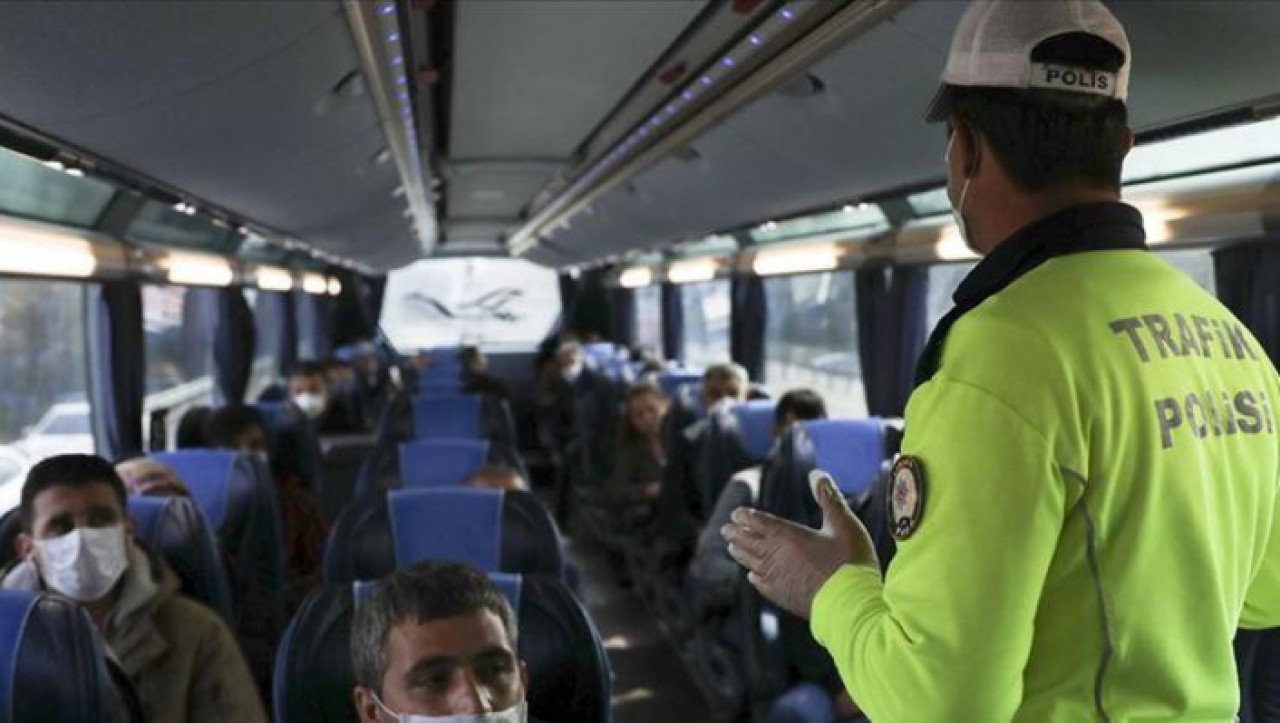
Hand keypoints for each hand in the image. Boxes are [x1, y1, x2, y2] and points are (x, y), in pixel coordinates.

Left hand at [722, 474, 877, 618]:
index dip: (745, 517)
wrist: (850, 605)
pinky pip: (761, 584)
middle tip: (726, 529)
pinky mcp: (782, 597)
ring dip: (740, 553)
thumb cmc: (850, 562)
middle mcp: (776, 556)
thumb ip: (829, 498)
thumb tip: (816, 473)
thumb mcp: (844, 524)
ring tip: (733, 548)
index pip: (758, 522)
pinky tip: (754, 576)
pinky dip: (754, 576)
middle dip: (736, 533)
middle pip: (748, 541)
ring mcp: (776, 578)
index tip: (736, 513)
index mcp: (787, 536)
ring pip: (750, 562)